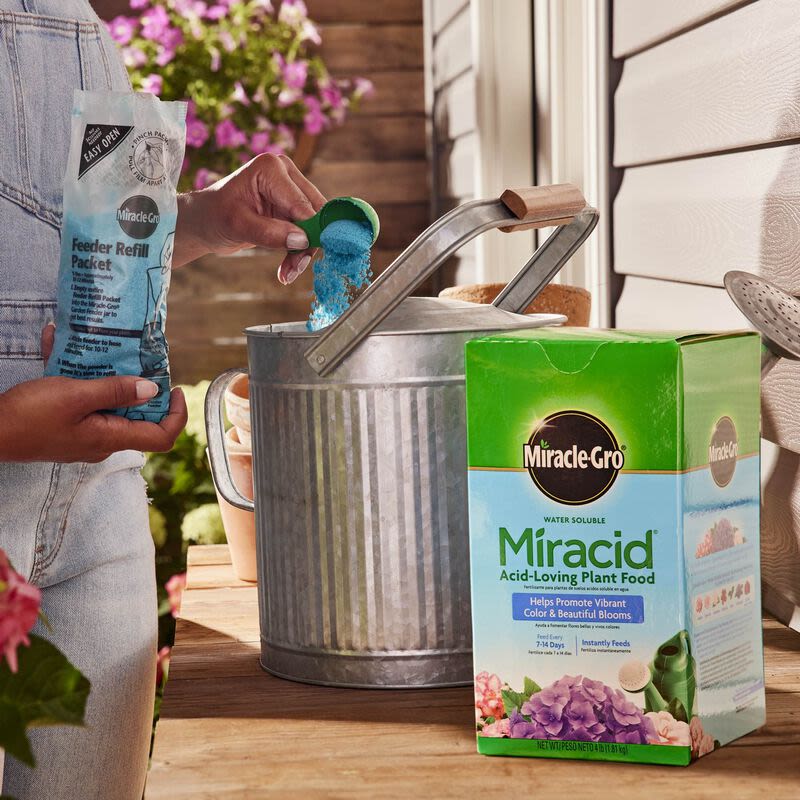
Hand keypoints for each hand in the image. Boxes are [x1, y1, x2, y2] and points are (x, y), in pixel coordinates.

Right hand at [0, 326, 186, 462]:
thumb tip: (152, 390)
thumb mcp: (76, 396)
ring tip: (102, 348)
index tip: (174, 389)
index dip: (177, 415)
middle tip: (138, 360)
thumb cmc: (29, 416)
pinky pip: (84, 402)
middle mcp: (102, 441)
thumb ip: (115, 391)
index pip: (162, 436)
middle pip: (139, 418)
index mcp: (110, 438)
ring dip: (109, 378)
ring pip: (110, 406)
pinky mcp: (67, 426)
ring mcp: (84, 435)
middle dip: (142, 387)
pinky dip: (79, 378)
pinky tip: (57, 347)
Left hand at [174, 153, 325, 283]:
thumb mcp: (238, 226)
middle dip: (306, 244)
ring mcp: (290, 189)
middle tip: (292, 271)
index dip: (308, 232)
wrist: (205, 222)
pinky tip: (286, 269)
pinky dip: (299, 251)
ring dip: (303, 252)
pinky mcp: (291, 207)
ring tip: (287, 274)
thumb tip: (302, 241)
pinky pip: (307, 231)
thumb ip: (269, 233)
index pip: (302, 204)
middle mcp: (286, 173)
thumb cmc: (213, 217)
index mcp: (272, 168)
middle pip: (314, 213)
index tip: (302, 259)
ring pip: (314, 225)